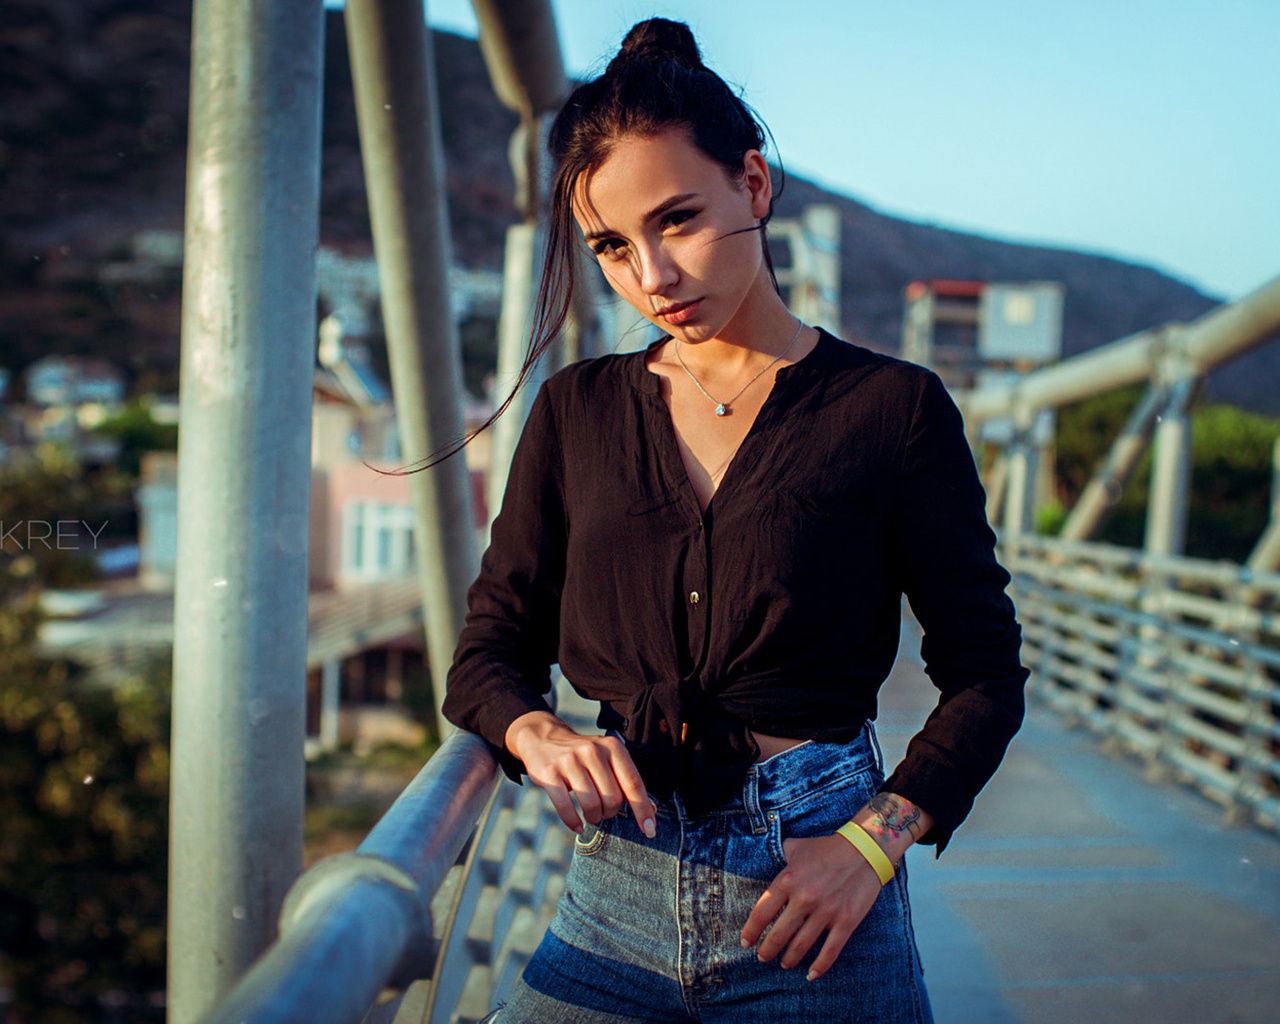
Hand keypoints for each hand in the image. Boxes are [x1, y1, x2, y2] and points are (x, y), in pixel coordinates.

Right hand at [505, 710, 657, 837]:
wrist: (543, 739)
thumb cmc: (583, 757)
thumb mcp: (607, 759)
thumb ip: (627, 782)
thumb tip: (651, 812)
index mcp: (612, 747)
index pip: (633, 783)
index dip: (642, 809)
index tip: (650, 831)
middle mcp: (592, 751)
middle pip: (613, 799)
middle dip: (610, 813)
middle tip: (604, 811)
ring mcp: (569, 761)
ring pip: (592, 805)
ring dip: (594, 818)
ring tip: (591, 815)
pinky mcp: (550, 773)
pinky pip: (567, 808)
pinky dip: (574, 823)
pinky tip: (578, 826)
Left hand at [740, 833, 882, 981]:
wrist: (864, 849)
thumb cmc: (826, 848)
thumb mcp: (795, 847)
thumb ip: (778, 856)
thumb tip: (764, 861)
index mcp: (787, 880)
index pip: (761, 913)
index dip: (750, 932)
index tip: (746, 942)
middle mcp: (804, 898)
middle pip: (778, 935)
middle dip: (767, 950)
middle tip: (762, 957)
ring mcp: (826, 911)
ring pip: (801, 946)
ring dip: (789, 959)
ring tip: (784, 963)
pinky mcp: (846, 921)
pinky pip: (830, 951)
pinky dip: (819, 966)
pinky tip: (810, 974)